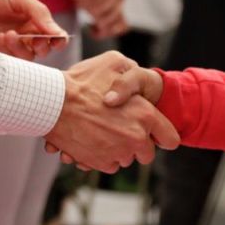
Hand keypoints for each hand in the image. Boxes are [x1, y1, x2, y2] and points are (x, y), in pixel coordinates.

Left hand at [0, 0, 68, 59]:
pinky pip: (8, 63)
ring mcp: (8, 45)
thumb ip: (40, 13)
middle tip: (31, 39)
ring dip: (20, 48)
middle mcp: (23, 34)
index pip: (53, 35)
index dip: (58, 40)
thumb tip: (58, 32)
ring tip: (6, 34)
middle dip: (40, 46)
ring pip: (26, 58)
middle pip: (41, 50)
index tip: (57, 41)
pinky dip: (6, 53)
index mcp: (33, 20)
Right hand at [44, 52, 178, 171]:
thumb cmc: (83, 80)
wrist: (54, 103)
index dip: (163, 135)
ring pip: (126, 158)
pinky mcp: (101, 162)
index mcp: (146, 114)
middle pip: (147, 153)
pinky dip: (102, 155)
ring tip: (102, 130)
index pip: (170, 139)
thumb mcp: (113, 61)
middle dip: (137, 144)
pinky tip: (91, 139)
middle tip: (121, 128)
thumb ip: (130, 71)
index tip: (155, 134)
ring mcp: (119, 152)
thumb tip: (136, 78)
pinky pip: (109, 164)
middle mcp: (136, 137)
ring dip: (118, 148)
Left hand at [80, 0, 127, 37]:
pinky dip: (110, 30)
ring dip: (100, 23)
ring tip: (89, 25)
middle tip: (77, 5)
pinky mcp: (120, 6)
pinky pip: (122, 24)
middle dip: (89, 9)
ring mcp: (121, 0)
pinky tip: (96, 29)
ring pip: (114, 17)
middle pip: (105, 6)